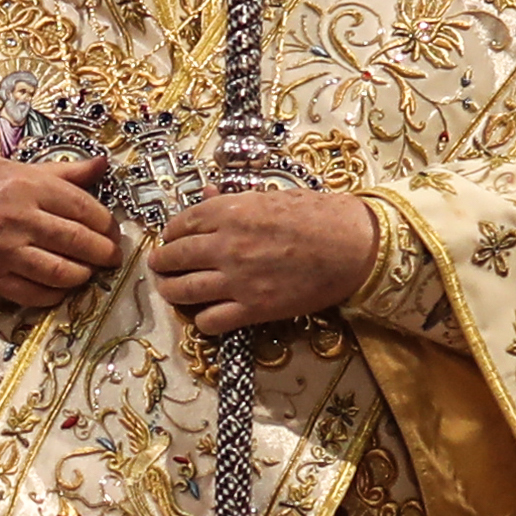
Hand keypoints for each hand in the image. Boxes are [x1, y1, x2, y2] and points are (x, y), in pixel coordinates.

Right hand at [0, 152, 122, 308]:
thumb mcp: (20, 168)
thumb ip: (65, 172)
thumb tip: (103, 165)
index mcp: (30, 187)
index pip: (86, 209)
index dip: (107, 225)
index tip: (112, 231)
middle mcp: (19, 218)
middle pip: (79, 242)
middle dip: (104, 253)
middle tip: (111, 257)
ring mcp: (4, 250)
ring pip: (61, 272)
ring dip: (83, 275)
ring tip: (88, 272)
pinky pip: (33, 294)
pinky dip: (54, 295)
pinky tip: (60, 287)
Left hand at [146, 191, 383, 336]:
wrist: (355, 245)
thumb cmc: (320, 215)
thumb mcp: (271, 196)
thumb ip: (233, 201)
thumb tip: (208, 194)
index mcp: (229, 213)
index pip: (181, 224)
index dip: (171, 233)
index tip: (170, 238)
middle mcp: (226, 246)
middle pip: (174, 257)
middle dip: (162, 262)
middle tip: (160, 265)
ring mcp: (237, 279)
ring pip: (183, 291)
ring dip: (170, 291)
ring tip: (169, 289)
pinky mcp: (253, 308)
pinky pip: (210, 321)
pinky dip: (201, 320)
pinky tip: (205, 315)